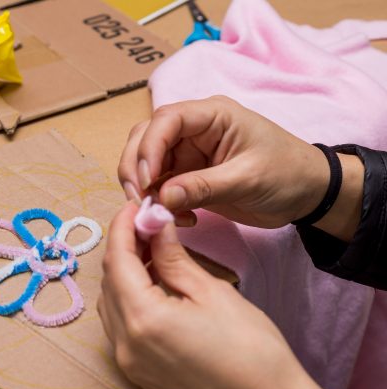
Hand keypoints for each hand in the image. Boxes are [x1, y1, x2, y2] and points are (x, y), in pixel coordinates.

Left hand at [97, 202, 335, 388]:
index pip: (117, 260)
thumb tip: (153, 225)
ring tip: (149, 249)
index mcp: (143, 319)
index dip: (122, 227)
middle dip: (123, 248)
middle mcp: (124, 343)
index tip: (135, 205)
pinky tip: (150, 283)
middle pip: (109, 281)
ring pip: (110, 303)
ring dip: (123, 273)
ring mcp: (127, 361)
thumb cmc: (250, 346)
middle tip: (146, 223)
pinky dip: (128, 299)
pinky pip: (119, 325)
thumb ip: (173, 257)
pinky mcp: (135, 371)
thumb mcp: (211, 291)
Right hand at [118, 96, 331, 228]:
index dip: (149, 148)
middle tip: (139, 201)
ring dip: (143, 189)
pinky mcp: (185, 176)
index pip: (165, 120)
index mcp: (211, 116)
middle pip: (144, 139)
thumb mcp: (248, 180)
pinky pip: (158, 187)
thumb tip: (161, 196)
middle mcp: (193, 130)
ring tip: (158, 213)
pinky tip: (179, 219)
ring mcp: (187, 154)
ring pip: (145, 164)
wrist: (307, 194)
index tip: (147, 181)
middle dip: (135, 169)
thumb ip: (203, 187)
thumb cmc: (287, 174)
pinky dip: (159, 204)